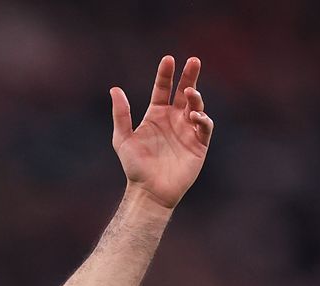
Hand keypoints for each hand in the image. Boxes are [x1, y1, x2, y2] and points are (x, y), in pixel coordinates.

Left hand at [111, 55, 213, 209]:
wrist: (149, 191)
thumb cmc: (135, 167)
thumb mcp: (123, 138)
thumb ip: (121, 114)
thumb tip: (114, 89)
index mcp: (156, 115)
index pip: (163, 89)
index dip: (166, 74)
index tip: (168, 60)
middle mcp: (173, 120)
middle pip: (184, 92)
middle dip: (189, 76)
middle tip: (194, 60)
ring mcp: (187, 131)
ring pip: (197, 107)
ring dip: (196, 97)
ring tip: (190, 93)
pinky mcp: (198, 144)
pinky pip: (204, 127)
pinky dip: (202, 119)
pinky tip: (194, 117)